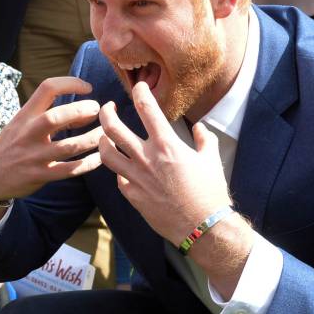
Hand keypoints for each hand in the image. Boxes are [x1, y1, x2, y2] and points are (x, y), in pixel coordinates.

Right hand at [0, 77, 101, 216]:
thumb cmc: (11, 145)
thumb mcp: (21, 123)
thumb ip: (48, 114)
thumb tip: (83, 112)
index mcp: (24, 115)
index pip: (47, 88)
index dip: (71, 83)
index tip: (88, 88)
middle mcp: (28, 133)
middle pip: (57, 117)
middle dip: (82, 111)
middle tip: (98, 110)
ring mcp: (33, 156)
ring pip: (69, 147)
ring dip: (92, 139)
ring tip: (105, 134)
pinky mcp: (40, 175)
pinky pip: (70, 170)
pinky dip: (89, 163)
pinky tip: (100, 158)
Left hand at [97, 81, 231, 244]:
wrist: (202, 227)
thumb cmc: (210, 193)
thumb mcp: (212, 160)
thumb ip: (205, 138)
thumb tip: (200, 127)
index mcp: (166, 145)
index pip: (146, 108)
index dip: (139, 92)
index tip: (138, 86)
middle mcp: (146, 158)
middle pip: (112, 127)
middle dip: (105, 112)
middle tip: (106, 107)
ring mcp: (135, 177)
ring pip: (105, 152)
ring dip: (102, 140)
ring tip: (104, 136)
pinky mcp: (131, 194)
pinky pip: (117, 177)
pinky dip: (118, 170)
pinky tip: (123, 168)